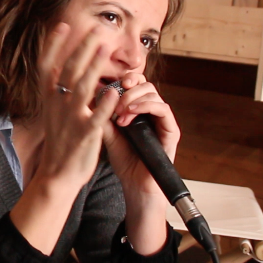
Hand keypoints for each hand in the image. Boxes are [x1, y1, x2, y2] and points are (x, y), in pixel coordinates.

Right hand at [36, 23, 119, 188]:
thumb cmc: (60, 139)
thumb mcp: (54, 111)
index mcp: (49, 97)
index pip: (47, 65)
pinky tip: (114, 92)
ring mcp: (70, 118)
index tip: (62, 25)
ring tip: (104, 49)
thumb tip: (66, 66)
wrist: (56, 173)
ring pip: (82, 88)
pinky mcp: (84, 134)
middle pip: (69, 70)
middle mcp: (57, 104)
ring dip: (93, 66)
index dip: (54, 45)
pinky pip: (96, 116)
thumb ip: (60, 90)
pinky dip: (105, 103)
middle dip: (82, 47)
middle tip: (96, 30)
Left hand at [102, 72, 179, 196]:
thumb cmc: (123, 160)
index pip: (136, 83)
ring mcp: (163, 120)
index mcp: (139, 109)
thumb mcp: (108, 133)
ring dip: (133, 99)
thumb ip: (103, 115)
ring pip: (153, 93)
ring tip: (120, 114)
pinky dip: (146, 106)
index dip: (126, 79)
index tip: (114, 84)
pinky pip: (163, 109)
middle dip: (128, 89)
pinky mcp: (171, 130)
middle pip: (146, 84)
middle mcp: (152, 112)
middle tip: (115, 104)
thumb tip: (92, 96)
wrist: (134, 184)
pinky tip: (130, 113)